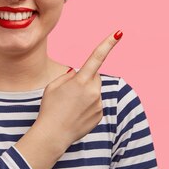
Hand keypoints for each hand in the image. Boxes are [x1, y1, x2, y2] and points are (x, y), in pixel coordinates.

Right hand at [35, 30, 122, 154]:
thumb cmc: (50, 108)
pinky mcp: (100, 114)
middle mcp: (93, 91)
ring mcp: (98, 104)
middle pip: (94, 76)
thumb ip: (70, 76)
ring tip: (71, 106)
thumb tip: (80, 74)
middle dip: (85, 79)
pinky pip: (95, 104)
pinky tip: (76, 114)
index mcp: (81, 81)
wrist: (53, 135)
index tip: (119, 33)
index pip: (97, 57)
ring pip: (95, 91)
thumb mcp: (54, 86)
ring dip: (86, 94)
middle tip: (69, 93)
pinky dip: (88, 106)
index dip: (108, 44)